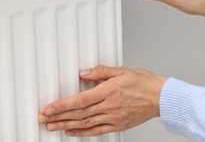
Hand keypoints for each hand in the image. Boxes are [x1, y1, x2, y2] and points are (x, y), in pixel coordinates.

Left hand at [38, 65, 166, 136]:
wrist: (161, 97)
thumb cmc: (144, 83)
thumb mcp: (123, 70)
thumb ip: (101, 72)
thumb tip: (83, 73)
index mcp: (109, 91)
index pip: (80, 99)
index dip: (62, 105)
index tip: (49, 108)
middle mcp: (110, 106)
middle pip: (79, 113)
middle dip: (58, 116)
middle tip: (43, 118)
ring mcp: (114, 117)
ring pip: (85, 123)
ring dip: (66, 125)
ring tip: (52, 126)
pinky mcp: (118, 125)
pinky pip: (97, 131)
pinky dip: (83, 133)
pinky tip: (72, 132)